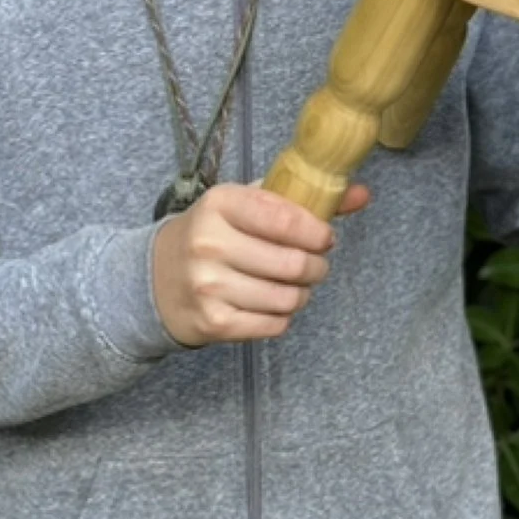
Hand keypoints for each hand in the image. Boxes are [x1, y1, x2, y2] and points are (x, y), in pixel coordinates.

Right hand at [151, 180, 370, 347]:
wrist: (156, 278)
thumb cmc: (216, 235)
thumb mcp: (249, 204)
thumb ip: (306, 200)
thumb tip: (363, 194)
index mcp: (220, 204)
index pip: (288, 219)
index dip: (319, 233)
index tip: (324, 238)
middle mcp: (209, 244)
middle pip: (294, 263)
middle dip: (316, 267)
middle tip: (312, 265)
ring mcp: (208, 286)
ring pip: (288, 298)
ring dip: (301, 294)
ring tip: (292, 285)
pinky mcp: (212, 321)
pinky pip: (274, 324)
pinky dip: (283, 316)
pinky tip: (270, 304)